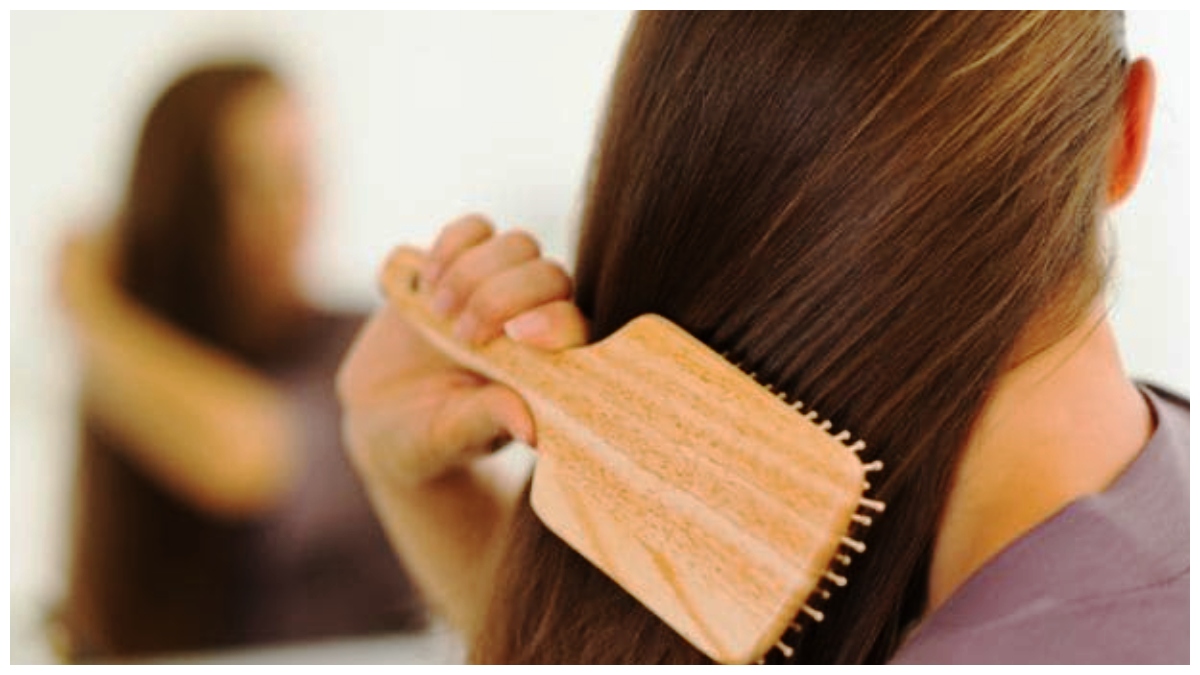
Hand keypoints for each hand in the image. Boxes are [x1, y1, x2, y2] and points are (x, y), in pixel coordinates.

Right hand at [337, 214, 588, 486]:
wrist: (382, 416)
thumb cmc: (426, 439)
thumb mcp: (450, 437)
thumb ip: (488, 422)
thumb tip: (530, 429)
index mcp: (549, 367)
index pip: (574, 326)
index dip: (554, 321)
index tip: (517, 336)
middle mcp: (534, 320)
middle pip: (550, 276)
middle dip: (503, 297)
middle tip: (462, 336)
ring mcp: (499, 286)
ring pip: (518, 245)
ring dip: (474, 272)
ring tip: (440, 311)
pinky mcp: (460, 264)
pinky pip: (474, 229)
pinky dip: (451, 245)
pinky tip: (427, 282)